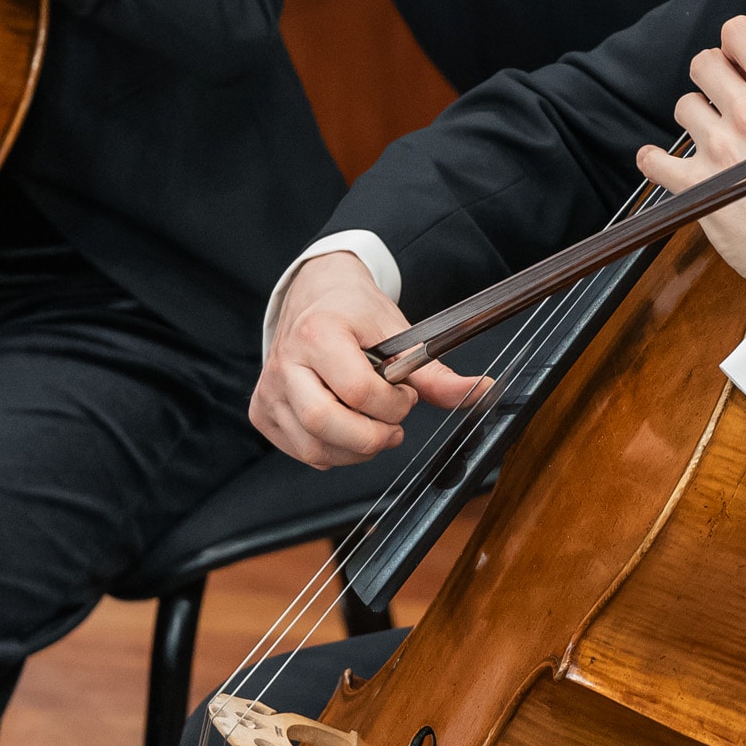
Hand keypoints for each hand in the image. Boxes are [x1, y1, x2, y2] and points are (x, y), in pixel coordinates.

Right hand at [251, 252, 486, 468]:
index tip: (404, 394)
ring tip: (371, 424)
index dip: (393, 404)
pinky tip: (345, 426)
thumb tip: (483, 391)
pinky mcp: (263, 411)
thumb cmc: (355, 312)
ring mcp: (270, 389)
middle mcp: (285, 362)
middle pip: (326, 424)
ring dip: (354, 449)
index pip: (359, 391)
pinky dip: (331, 450)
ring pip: (313, 447)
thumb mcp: (399, 333)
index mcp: (318, 333)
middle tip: (391, 426)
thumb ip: (436, 373)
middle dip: (371, 437)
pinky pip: (301, 450)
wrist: (314, 295)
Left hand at [633, 16, 745, 301]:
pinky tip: (665, 162)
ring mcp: (719, 150)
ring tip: (713, 136)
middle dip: (713, 75)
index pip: (740, 34)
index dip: (735, 42)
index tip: (738, 57)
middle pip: (703, 64)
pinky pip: (656, 161)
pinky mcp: (698, 186)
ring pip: (684, 106)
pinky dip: (656, 161)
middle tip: (724, 94)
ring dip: (697, 118)